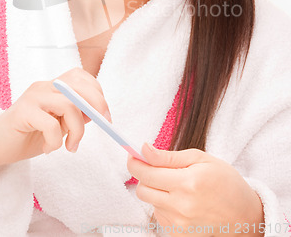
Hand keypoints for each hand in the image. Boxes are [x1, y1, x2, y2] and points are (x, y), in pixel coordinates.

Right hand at [0, 67, 111, 171]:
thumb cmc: (29, 135)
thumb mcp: (59, 124)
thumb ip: (75, 114)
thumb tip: (97, 112)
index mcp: (53, 85)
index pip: (80, 76)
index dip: (97, 93)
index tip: (105, 116)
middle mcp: (44, 86)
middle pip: (79, 86)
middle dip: (96, 106)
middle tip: (101, 126)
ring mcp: (33, 97)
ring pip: (69, 105)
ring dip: (77, 130)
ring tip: (70, 146)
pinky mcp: (23, 112)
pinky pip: (51, 124)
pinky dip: (56, 140)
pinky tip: (48, 148)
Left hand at [127, 144, 263, 235]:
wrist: (245, 216)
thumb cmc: (225, 182)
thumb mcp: (201, 159)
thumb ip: (169, 156)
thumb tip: (144, 149)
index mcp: (187, 183)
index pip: (146, 173)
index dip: (135, 161)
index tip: (133, 154)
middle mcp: (181, 206)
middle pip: (142, 189)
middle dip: (145, 176)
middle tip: (159, 169)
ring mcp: (179, 224)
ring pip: (150, 202)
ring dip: (156, 191)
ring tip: (177, 186)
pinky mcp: (179, 235)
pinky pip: (159, 216)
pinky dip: (164, 206)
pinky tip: (181, 201)